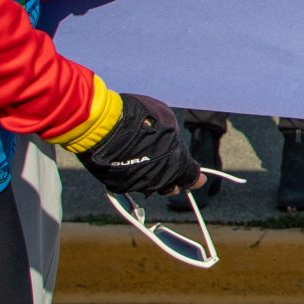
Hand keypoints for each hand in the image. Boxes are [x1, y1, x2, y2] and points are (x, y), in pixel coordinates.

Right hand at [78, 93, 200, 195]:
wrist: (103, 127)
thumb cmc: (137, 117)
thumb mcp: (165, 118)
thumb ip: (172, 134)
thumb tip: (172, 138)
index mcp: (177, 164)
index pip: (191, 177)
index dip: (195, 177)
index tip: (199, 178)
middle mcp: (160, 179)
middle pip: (171, 186)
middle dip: (174, 180)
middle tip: (173, 170)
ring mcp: (138, 184)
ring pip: (151, 185)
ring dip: (153, 175)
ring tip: (147, 160)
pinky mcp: (119, 186)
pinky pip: (132, 182)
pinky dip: (134, 174)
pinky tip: (130, 161)